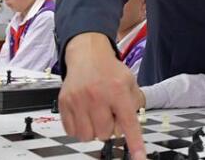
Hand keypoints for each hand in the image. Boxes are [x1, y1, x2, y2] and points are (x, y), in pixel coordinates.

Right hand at [59, 32, 144, 159]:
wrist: (88, 55)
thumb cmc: (110, 71)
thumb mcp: (130, 82)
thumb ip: (134, 104)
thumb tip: (128, 128)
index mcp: (117, 90)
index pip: (128, 122)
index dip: (134, 143)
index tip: (139, 158)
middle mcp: (97, 95)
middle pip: (105, 133)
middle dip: (109, 128)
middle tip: (108, 114)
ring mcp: (78, 100)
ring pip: (87, 136)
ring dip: (93, 131)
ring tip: (96, 115)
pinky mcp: (64, 103)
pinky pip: (71, 131)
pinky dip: (79, 128)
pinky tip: (84, 114)